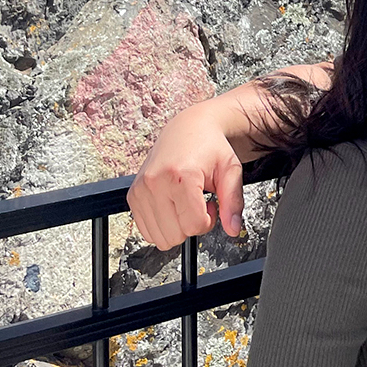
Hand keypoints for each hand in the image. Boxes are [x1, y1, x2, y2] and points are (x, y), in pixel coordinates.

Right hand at [128, 100, 245, 249]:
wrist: (188, 128)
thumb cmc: (210, 148)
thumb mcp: (231, 170)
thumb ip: (234, 202)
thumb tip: (234, 230)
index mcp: (180, 175)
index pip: (194, 225)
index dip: (208, 221)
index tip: (211, 204)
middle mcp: (155, 182)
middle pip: (176, 235)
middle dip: (192, 225)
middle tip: (198, 202)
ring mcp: (140, 189)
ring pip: (159, 238)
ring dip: (177, 227)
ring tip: (185, 203)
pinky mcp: (132, 195)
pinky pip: (146, 231)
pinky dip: (162, 225)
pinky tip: (172, 205)